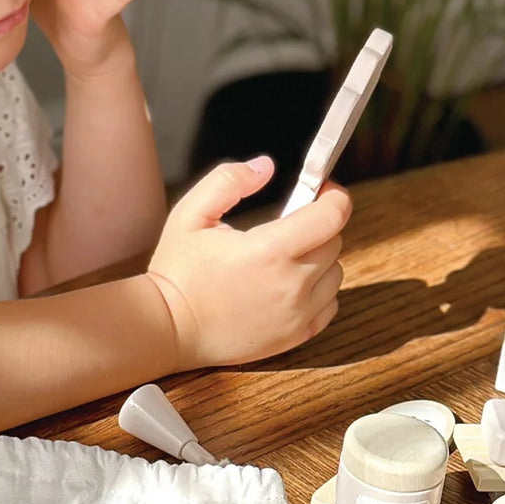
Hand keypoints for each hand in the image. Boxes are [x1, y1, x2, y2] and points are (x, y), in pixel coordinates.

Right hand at [147, 157, 350, 368]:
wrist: (168, 329)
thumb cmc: (178, 272)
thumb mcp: (191, 214)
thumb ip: (229, 181)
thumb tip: (266, 167)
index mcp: (270, 250)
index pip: (332, 216)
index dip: (333, 196)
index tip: (320, 190)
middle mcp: (292, 284)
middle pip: (335, 241)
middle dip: (318, 225)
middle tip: (288, 225)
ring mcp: (297, 314)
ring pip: (336, 273)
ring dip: (320, 259)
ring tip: (286, 257)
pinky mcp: (296, 336)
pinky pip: (329, 304)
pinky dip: (319, 291)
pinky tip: (290, 285)